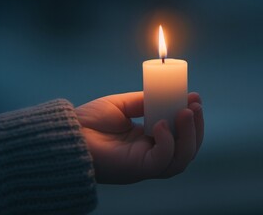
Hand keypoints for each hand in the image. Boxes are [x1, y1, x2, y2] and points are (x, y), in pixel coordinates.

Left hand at [75, 92, 203, 183]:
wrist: (66, 133)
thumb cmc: (89, 121)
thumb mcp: (123, 105)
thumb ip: (144, 102)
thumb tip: (166, 92)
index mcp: (148, 141)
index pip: (180, 136)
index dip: (191, 119)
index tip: (195, 97)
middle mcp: (150, 155)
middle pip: (186, 150)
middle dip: (196, 128)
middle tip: (196, 105)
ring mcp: (145, 165)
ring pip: (181, 159)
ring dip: (190, 135)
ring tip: (186, 112)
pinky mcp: (137, 169)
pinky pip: (163, 160)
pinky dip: (168, 142)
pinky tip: (161, 124)